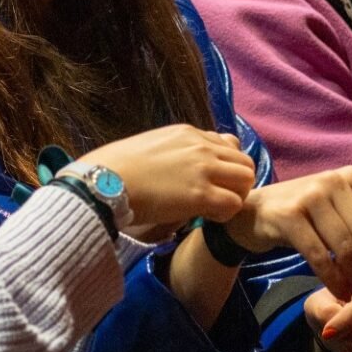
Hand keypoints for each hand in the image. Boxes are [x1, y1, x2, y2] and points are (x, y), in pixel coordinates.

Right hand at [78, 125, 254, 228]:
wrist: (105, 180)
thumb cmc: (117, 167)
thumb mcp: (152, 145)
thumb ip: (174, 151)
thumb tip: (177, 167)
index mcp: (188, 133)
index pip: (229, 145)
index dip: (224, 167)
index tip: (211, 182)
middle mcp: (201, 146)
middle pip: (245, 162)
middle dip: (238, 183)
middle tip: (220, 199)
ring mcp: (203, 169)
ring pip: (246, 181)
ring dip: (235, 197)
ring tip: (215, 209)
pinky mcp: (201, 194)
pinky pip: (234, 204)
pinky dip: (225, 214)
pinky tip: (206, 218)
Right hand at [215, 165, 351, 302]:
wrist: (249, 214)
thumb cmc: (301, 217)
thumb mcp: (341, 219)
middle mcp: (333, 180)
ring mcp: (309, 195)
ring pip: (347, 248)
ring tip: (351, 294)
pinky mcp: (288, 215)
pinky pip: (320, 255)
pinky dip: (332, 279)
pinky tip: (335, 290)